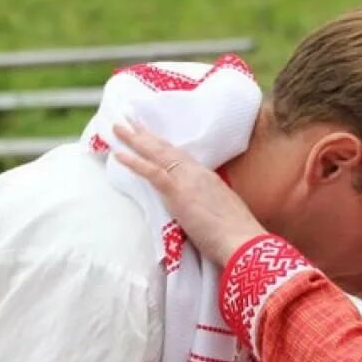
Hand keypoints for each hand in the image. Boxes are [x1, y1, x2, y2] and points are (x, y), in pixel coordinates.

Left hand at [112, 121, 266, 267]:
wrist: (243, 242)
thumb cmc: (237, 237)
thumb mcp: (224, 217)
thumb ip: (210, 211)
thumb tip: (204, 215)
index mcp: (209, 180)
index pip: (182, 159)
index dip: (165, 147)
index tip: (153, 137)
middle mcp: (198, 174)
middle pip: (168, 149)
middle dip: (147, 134)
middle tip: (130, 118)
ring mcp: (188, 180)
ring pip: (157, 153)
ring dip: (135, 139)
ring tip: (118, 126)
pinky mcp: (178, 192)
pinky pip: (152, 171)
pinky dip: (134, 161)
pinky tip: (119, 154)